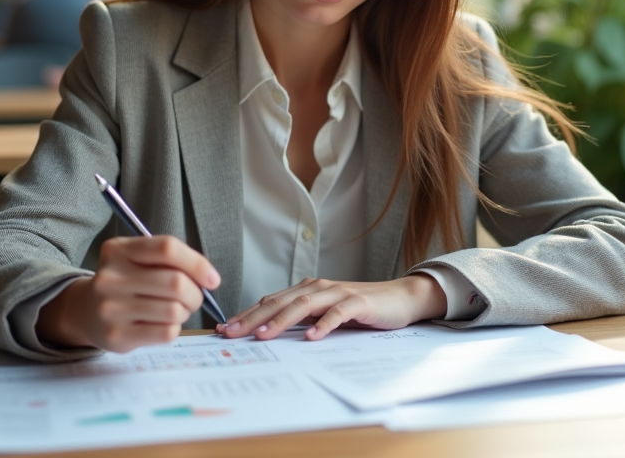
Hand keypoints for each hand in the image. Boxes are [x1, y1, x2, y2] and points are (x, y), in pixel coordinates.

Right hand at [36, 235, 220, 352]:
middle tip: (193, 298)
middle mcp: (110, 277)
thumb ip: (168, 260)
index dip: (197, 263)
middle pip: (176, 283)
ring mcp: (111, 308)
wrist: (84, 311)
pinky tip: (162, 324)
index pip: (167, 249)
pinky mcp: (117, 336)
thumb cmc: (124, 282)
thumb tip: (208, 277)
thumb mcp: (136, 259)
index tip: (212, 278)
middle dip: (196, 293)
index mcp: (118, 250)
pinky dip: (174, 328)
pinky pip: (166, 332)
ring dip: (185, 312)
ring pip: (174, 310)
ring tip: (175, 310)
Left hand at [216, 274, 446, 340]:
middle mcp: (318, 287)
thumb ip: (301, 319)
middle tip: (231, 333)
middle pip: (280, 302)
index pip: (270, 302)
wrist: (401, 298)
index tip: (224, 329)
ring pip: (304, 305)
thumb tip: (268, 332)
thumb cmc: (360, 309)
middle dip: (253, 317)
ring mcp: (338, 293)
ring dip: (281, 320)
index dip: (246, 314)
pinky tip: (311, 337)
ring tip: (264, 335)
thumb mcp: (325, 313)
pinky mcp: (358, 303)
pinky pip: (337, 314)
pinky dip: (323, 325)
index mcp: (307, 290)